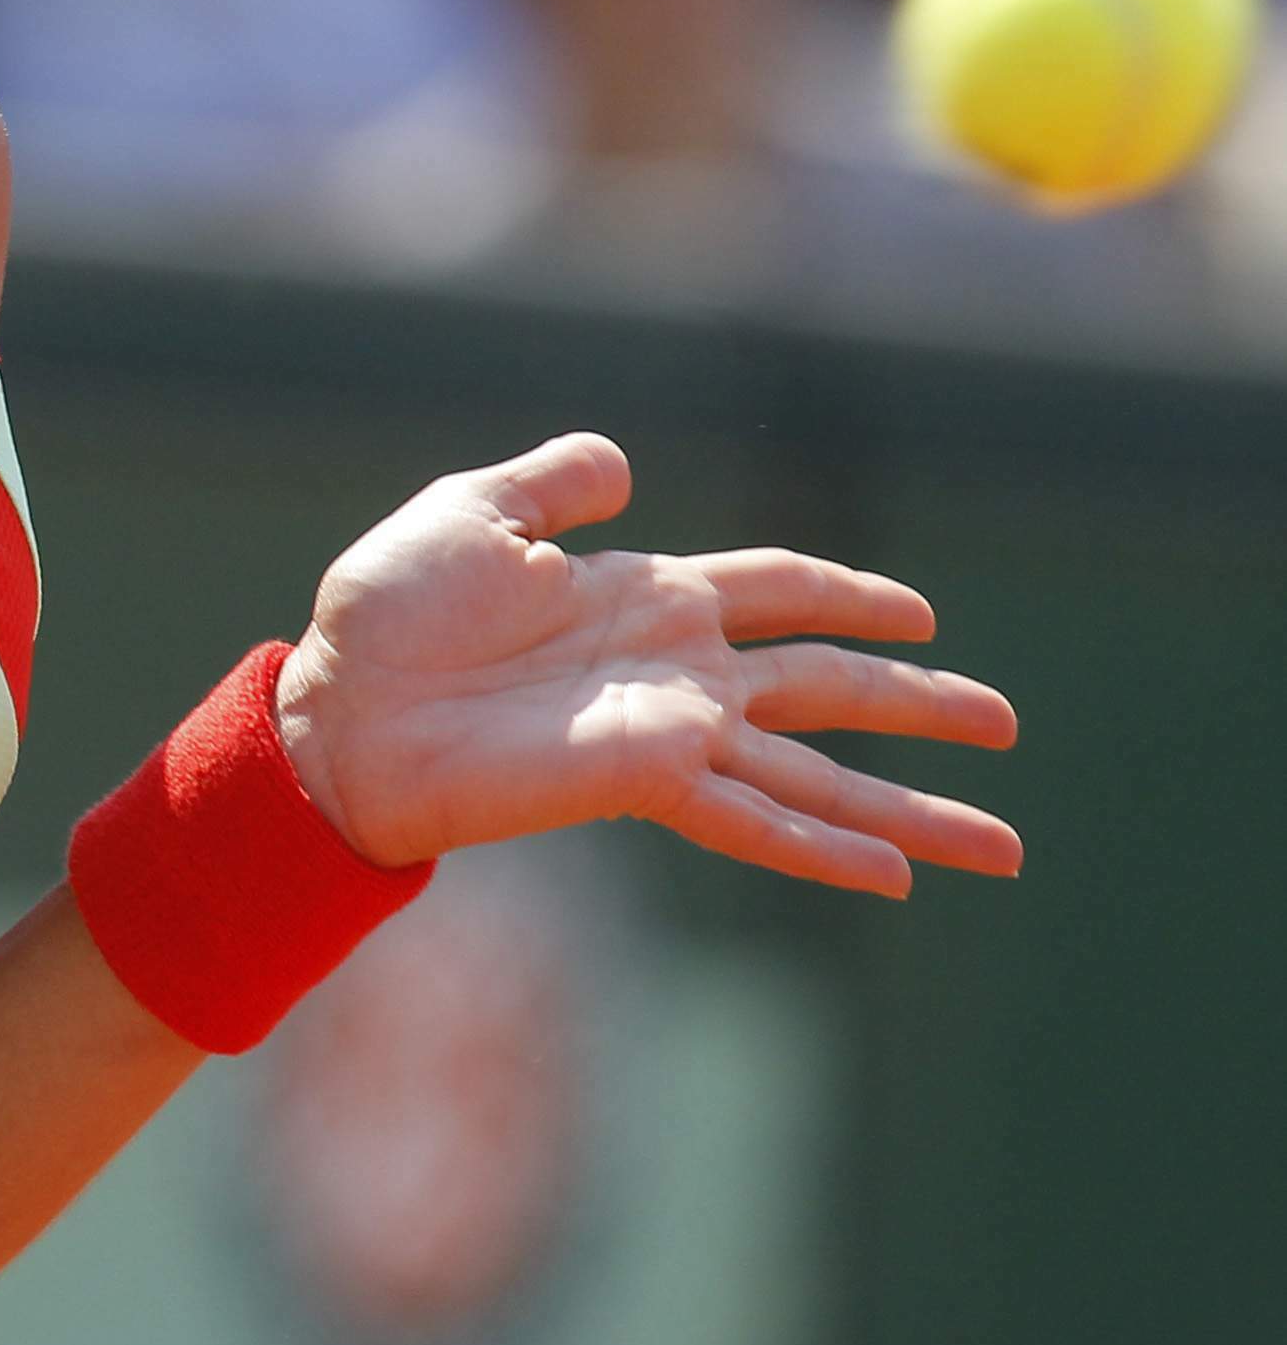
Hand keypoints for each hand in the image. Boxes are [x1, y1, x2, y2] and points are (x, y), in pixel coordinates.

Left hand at [273, 432, 1020, 896]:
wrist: (335, 708)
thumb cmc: (384, 614)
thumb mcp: (471, 512)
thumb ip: (555, 486)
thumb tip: (622, 467)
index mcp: (642, 594)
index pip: (778, 587)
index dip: (850, 594)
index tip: (922, 612)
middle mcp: (672, 668)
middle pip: (827, 683)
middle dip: (918, 705)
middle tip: (1008, 725)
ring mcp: (665, 731)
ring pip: (816, 769)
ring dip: (907, 806)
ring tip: (1002, 843)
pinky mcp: (641, 781)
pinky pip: (752, 815)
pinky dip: (824, 844)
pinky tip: (892, 877)